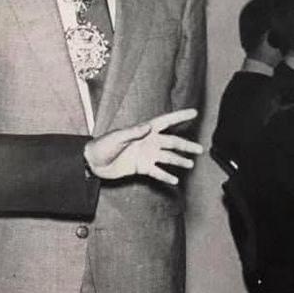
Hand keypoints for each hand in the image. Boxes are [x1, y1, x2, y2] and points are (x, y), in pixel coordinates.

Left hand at [83, 108, 201, 184]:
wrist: (93, 162)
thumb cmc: (103, 145)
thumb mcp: (117, 137)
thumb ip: (133, 132)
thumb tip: (148, 127)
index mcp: (144, 130)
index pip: (166, 121)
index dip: (180, 116)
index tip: (194, 112)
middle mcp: (149, 142)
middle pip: (172, 142)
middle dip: (186, 145)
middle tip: (200, 149)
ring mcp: (146, 155)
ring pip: (167, 157)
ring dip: (179, 161)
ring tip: (191, 164)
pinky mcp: (142, 168)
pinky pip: (157, 172)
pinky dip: (166, 176)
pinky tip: (175, 180)